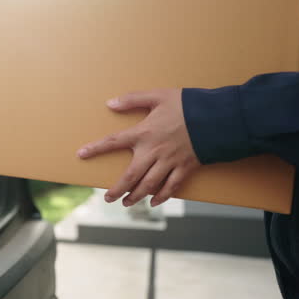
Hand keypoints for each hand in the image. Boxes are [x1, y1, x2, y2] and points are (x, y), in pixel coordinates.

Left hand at [77, 89, 200, 207]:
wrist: (217, 117)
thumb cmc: (187, 104)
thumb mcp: (157, 95)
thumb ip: (132, 99)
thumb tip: (110, 103)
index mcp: (144, 133)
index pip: (113, 142)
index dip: (95, 149)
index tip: (81, 154)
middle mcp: (154, 151)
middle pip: (130, 176)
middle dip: (117, 189)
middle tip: (108, 198)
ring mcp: (170, 162)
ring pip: (148, 185)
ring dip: (136, 196)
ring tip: (126, 203)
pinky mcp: (185, 168)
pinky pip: (171, 187)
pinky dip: (162, 196)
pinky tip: (154, 202)